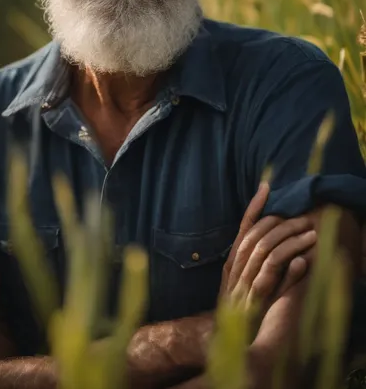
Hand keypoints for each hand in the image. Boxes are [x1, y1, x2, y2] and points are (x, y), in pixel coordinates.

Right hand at [221, 184, 315, 310]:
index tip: (267, 186)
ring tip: (310, 233)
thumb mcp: (242, 282)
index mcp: (231, 263)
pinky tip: (300, 260)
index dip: (254, 207)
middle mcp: (234, 270)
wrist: (220, 343)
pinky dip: (285, 269)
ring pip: (265, 254)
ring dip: (288, 241)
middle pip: (256, 237)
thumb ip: (253, 262)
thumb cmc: (237, 310)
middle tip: (302, 215)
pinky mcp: (253, 304)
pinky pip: (269, 281)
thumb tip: (273, 240)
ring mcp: (242, 286)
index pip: (243, 228)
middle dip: (280, 222)